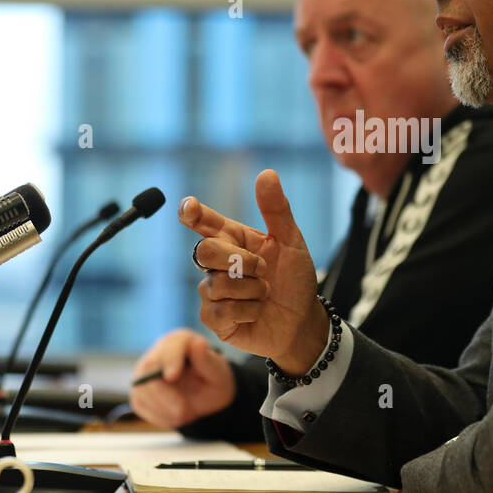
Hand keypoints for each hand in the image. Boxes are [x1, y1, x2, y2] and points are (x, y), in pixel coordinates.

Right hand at [128, 329, 236, 429]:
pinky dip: (159, 415)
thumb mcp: (217, 373)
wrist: (206, 398)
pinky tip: (176, 416)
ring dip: (164, 408)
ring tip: (187, 415)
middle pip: (148, 369)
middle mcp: (158, 353)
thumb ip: (206, 360)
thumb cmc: (213, 380)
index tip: (172, 376)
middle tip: (184, 413)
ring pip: (142, 389)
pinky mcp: (139, 391)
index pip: (170, 346)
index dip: (169, 360)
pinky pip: (140, 404)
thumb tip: (198, 343)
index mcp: (180, 341)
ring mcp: (145, 372)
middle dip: (165, 394)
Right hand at [178, 170, 327, 374]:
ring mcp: (213, 291)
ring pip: (215, 284)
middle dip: (238, 260)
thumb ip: (277, 210)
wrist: (303, 320)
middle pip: (204, 251)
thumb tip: (267, 173)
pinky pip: (218, 310)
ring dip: (250, 289)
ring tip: (265, 293)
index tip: (189, 208)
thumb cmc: (294, 279)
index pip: (204, 222)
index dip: (192, 213)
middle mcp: (218, 264)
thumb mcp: (292, 242)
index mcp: (233, 240)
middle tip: (263, 269)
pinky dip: (246, 311)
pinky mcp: (215, 319)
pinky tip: (256, 312)